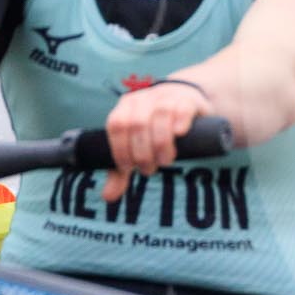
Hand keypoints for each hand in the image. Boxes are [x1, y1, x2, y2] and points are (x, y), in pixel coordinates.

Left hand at [101, 81, 212, 202]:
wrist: (185, 100)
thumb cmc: (156, 128)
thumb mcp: (136, 146)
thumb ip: (121, 171)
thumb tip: (108, 197)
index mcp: (125, 107)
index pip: (116, 125)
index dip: (120, 149)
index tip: (129, 168)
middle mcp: (143, 99)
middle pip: (137, 124)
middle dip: (142, 152)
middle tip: (150, 170)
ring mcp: (165, 97)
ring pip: (160, 115)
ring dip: (161, 142)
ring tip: (166, 161)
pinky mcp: (187, 100)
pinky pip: (181, 108)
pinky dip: (179, 122)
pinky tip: (179, 135)